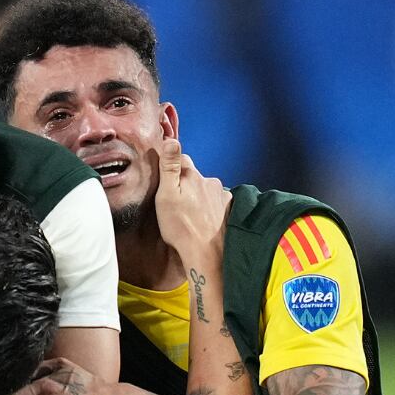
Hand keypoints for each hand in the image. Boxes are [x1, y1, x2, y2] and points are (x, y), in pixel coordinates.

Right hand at [151, 139, 229, 268]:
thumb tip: (171, 140)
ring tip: (189, 215)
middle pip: (194, 175)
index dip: (171, 167)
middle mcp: (210, 181)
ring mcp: (222, 195)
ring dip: (199, 196)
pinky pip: (216, 202)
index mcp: (193, 176)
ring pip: (206, 189)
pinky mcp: (229, 209)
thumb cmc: (181, 227)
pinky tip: (202, 220)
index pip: (181, 159)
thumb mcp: (166, 196)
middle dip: (186, 184)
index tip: (165, 181)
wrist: (206, 254)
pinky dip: (210, 208)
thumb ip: (170, 167)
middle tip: (176, 203)